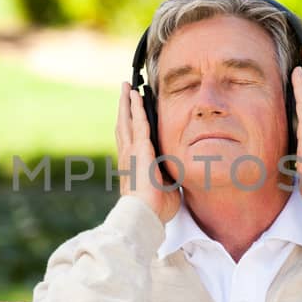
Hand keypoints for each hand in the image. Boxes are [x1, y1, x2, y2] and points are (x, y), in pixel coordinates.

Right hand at [116, 81, 180, 222]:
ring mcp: (130, 151)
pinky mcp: (138, 148)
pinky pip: (138, 122)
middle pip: (124, 125)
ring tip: (126, 88)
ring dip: (127, 103)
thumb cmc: (155, 208)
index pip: (131, 140)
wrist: (145, 213)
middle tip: (124, 91)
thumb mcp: (165, 187)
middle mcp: (128, 155)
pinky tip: (136, 95)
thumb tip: (176, 170)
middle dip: (124, 107)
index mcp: (133, 165)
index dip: (130, 125)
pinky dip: (136, 107)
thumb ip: (168, 175)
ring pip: (127, 120)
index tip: (130, 113)